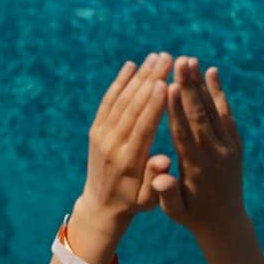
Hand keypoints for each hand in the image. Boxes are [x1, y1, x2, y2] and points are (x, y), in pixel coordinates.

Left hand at [77, 53, 173, 234]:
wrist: (101, 206)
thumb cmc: (134, 202)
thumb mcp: (149, 199)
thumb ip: (156, 180)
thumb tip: (163, 161)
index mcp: (129, 161)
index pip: (143, 126)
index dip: (154, 103)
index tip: (166, 82)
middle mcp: (113, 144)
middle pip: (132, 107)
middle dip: (150, 80)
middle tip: (167, 58)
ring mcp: (102, 135)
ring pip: (121, 100)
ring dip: (138, 76)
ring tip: (156, 56)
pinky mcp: (96, 130)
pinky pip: (107, 102)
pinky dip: (118, 82)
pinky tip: (131, 65)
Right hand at [155, 57, 245, 236]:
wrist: (225, 223)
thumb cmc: (191, 216)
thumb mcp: (175, 211)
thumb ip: (167, 194)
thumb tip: (160, 178)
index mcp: (197, 169)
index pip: (184, 134)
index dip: (176, 110)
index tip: (168, 87)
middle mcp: (215, 154)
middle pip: (201, 115)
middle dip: (189, 87)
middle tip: (180, 61)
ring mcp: (229, 147)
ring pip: (214, 110)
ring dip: (202, 84)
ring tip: (190, 60)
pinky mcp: (236, 144)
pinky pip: (227, 114)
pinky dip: (219, 94)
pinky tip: (212, 72)